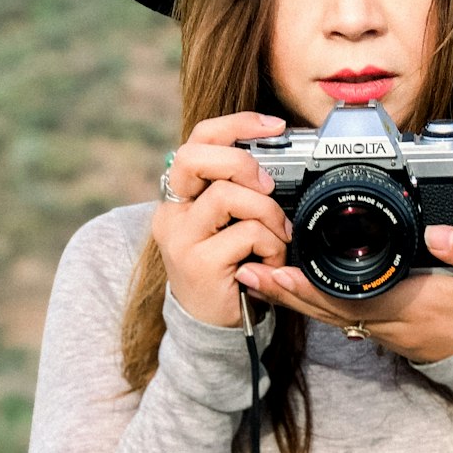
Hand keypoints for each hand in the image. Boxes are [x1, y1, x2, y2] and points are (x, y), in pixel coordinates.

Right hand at [152, 111, 292, 327]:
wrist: (214, 328)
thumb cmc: (230, 271)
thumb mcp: (233, 226)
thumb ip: (241, 193)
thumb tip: (280, 159)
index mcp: (181, 196)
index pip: (198, 140)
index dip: (236, 124)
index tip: (274, 125)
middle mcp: (172, 213)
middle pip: (197, 156)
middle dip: (243, 163)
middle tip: (269, 187)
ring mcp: (181, 238)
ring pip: (228, 195)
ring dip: (268, 213)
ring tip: (278, 238)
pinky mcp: (198, 263)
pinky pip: (247, 234)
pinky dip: (272, 246)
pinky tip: (271, 262)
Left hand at [234, 224, 452, 362]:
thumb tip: (439, 232)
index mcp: (411, 305)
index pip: (350, 295)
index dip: (310, 285)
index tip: (278, 268)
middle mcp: (389, 322)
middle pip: (324, 307)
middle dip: (283, 290)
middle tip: (244, 269)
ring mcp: (385, 328)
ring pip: (327, 313)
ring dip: (290, 296)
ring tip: (254, 275)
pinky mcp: (386, 328)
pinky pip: (340, 315)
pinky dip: (312, 301)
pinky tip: (291, 287)